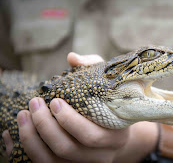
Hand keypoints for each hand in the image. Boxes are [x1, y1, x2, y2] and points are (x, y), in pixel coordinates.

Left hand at [3, 53, 156, 161]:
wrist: (116, 133)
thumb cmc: (111, 105)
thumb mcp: (108, 85)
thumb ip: (93, 68)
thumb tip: (71, 58)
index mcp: (116, 136)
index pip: (91, 136)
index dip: (69, 121)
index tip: (54, 101)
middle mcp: (102, 156)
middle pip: (68, 149)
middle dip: (45, 126)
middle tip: (34, 104)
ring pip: (53, 161)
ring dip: (32, 139)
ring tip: (23, 115)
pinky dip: (27, 149)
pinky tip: (16, 132)